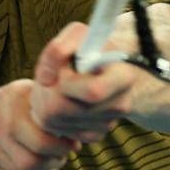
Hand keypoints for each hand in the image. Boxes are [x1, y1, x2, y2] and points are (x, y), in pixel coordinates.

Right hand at [0, 81, 81, 169]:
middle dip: (55, 163)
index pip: (43, 141)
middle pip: (32, 163)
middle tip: (61, 157)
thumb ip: (56, 109)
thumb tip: (81, 135)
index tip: (72, 145)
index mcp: (11, 102)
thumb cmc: (19, 107)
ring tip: (49, 163)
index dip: (63, 148)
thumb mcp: (35, 96)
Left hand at [29, 21, 138, 144]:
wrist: (98, 64)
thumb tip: (46, 80)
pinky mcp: (95, 134)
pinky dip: (53, 118)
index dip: (66, 84)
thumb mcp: (75, 35)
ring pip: (60, 123)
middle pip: (68, 110)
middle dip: (48, 93)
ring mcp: (109, 122)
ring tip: (53, 87)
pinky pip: (62, 132)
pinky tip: (59, 101)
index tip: (61, 71)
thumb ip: (57, 50)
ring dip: (46, 105)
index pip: (93, 92)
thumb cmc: (86, 47)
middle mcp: (122, 104)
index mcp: (123, 77)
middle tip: (48, 81)